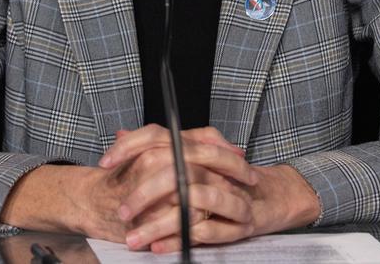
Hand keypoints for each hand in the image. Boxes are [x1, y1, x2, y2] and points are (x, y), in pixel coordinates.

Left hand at [99, 125, 321, 253]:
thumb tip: (119, 133)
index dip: (130, 146)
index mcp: (198, 148)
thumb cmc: (223, 179)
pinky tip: (158, 246)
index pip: (159, 136)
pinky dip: (181, 239)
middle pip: (176, 170)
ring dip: (159, 223)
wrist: (273, 197)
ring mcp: (230, 193)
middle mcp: (214, 166)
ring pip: (192, 202)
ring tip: (134, 237)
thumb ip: (156, 147)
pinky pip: (208, 230)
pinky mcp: (240, 222)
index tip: (106, 162)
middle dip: (143, 193)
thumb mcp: (189, 160)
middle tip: (121, 211)